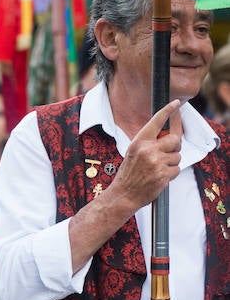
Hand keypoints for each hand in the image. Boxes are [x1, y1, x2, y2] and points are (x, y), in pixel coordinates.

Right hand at [104, 99, 180, 213]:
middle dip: (174, 147)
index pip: (156, 122)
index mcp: (139, 142)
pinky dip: (170, 174)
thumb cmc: (128, 175)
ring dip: (171, 163)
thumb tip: (168, 138)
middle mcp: (148, 150)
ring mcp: (156, 162)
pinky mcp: (163, 174)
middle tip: (166, 154)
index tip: (176, 103)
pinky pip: (177, 169)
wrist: (123, 195)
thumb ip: (148, 144)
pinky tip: (159, 178)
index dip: (167, 111)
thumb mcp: (133, 154)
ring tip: (157, 170)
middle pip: (175, 140)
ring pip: (178, 156)